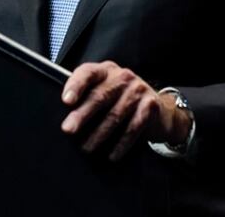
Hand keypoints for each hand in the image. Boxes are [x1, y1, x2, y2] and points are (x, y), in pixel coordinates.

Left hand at [60, 61, 191, 160]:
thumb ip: (87, 95)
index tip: (66, 101)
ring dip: (99, 134)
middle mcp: (122, 76)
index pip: (88, 73)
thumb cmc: (121, 100)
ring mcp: (138, 90)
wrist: (160, 110)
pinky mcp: (150, 106)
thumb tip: (64, 116)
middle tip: (68, 130)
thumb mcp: (106, 90)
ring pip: (115, 115)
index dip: (76, 85)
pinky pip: (133, 127)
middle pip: (100, 96)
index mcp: (106, 70)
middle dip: (82, 114)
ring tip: (86, 149)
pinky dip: (121, 144)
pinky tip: (112, 155)